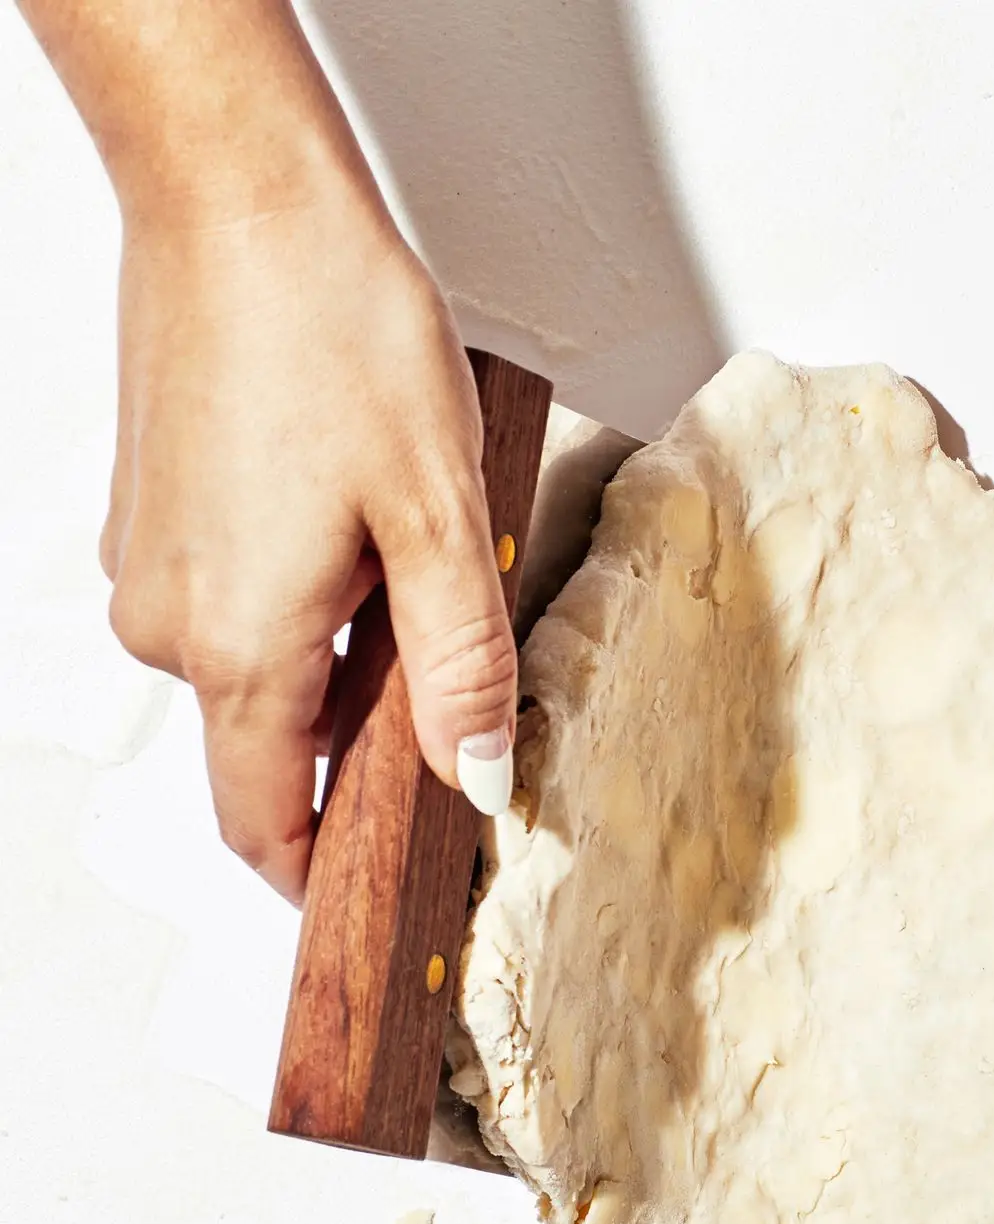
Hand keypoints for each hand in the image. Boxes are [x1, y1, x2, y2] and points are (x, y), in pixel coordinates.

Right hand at [101, 177, 516, 902]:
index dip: (320, 875)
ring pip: (257, 665)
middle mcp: (167, 621)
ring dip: (336, 659)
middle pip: (268, 744)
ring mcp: (149, 563)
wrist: (235, 192)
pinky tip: (356, 528)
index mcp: (237, 646)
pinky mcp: (155, 513)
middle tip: (450, 692)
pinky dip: (299, 600)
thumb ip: (459, 668)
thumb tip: (476, 774)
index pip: (262, 823)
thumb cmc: (332, 330)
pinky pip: (233, 600)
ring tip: (410, 574)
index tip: (377, 894)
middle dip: (356, 746)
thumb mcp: (437, 520)